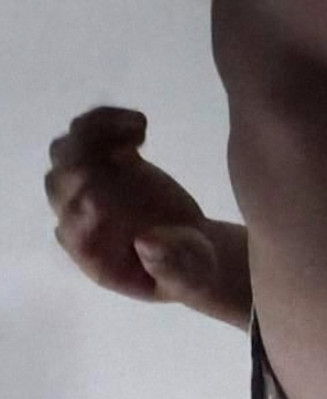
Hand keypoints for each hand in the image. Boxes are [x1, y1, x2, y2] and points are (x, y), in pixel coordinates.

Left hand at [45, 106, 220, 307]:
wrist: (191, 248)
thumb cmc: (190, 269)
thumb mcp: (190, 275)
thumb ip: (173, 265)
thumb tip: (149, 244)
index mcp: (95, 258)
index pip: (74, 232)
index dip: (80, 215)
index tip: (100, 200)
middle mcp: (79, 222)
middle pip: (60, 186)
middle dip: (83, 165)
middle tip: (126, 153)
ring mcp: (85, 189)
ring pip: (67, 152)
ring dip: (96, 133)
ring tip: (140, 130)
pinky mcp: (100, 163)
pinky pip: (86, 133)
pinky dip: (106, 121)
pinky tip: (142, 126)